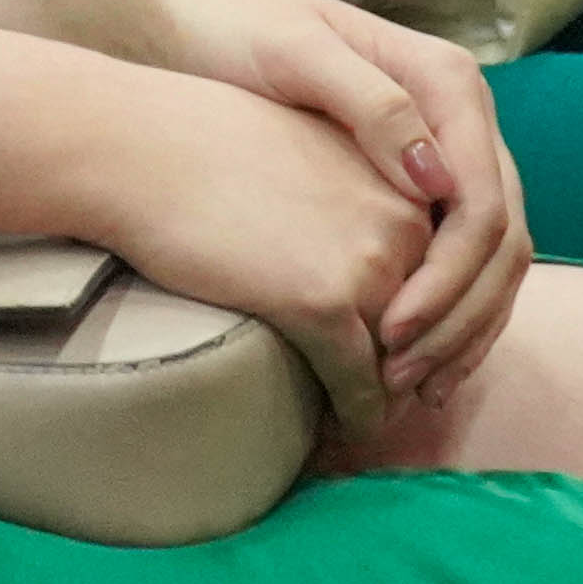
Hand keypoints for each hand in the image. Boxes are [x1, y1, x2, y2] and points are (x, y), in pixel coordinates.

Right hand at [61, 26, 524, 442]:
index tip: (398, 364)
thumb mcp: (313, 154)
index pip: (443, 279)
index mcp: (407, 182)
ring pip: (403, 368)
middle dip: (411, 374)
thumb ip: (358, 197)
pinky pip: (359, 390)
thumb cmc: (205, 148)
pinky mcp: (326, 303)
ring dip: (382, 405)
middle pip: (433, 329)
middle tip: (381, 408)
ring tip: (353, 428)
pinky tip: (328, 436)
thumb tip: (368, 260)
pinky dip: (349, 422)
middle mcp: (407, 221)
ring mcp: (372, 263)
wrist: (140, 147)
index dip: (424, 330)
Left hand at [150, 0, 532, 400]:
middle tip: (405, 381)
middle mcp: (460, 118)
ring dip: (464, 329)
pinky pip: (457, 256)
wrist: (193, 11)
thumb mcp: (294, 53)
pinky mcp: (415, 180)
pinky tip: (412, 355)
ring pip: (492, 259)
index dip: (449, 282)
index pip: (484, 205)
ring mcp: (443, 152)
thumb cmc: (232, 25)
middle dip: (462, 320)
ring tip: (413, 387)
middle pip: (502, 241)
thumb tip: (437, 185)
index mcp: (447, 83)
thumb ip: (370, 105)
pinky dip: (448, 312)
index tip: (392, 334)